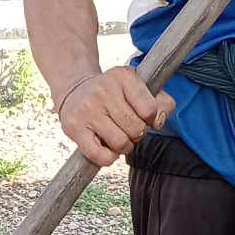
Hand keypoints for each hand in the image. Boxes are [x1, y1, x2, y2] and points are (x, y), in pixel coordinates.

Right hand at [59, 68, 173, 166]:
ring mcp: (87, 109)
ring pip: (121, 143)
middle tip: (126, 127)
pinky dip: (108, 158)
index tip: (141, 117)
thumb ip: (160, 102)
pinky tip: (105, 147)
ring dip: (123, 146)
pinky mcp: (74, 127)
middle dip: (136, 134)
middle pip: (136, 128)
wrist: (74, 90)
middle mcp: (103, 90)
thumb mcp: (137, 88)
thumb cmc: (112, 94)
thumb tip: (158, 122)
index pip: (150, 109)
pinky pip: (100, 155)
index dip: (150, 120)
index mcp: (123, 76)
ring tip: (116, 136)